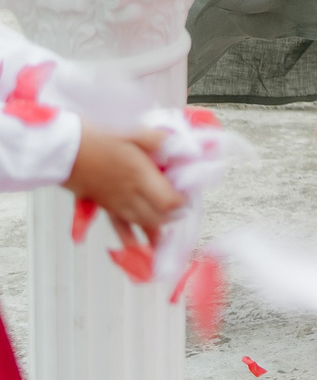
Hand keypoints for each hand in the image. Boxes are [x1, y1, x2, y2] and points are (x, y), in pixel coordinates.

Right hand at [64, 124, 178, 252]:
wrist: (65, 150)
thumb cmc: (100, 139)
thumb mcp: (135, 133)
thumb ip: (160, 142)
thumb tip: (183, 150)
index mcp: (140, 175)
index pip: (167, 201)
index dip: (181, 202)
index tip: (188, 196)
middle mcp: (129, 193)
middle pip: (156, 216)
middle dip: (172, 216)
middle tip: (182, 211)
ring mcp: (115, 202)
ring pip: (140, 223)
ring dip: (155, 229)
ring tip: (167, 237)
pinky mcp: (103, 205)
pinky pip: (118, 226)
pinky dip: (129, 237)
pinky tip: (135, 246)